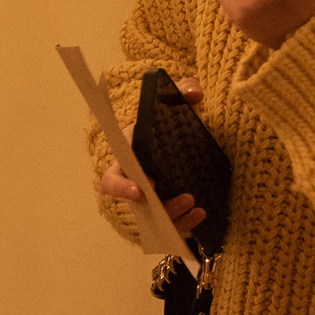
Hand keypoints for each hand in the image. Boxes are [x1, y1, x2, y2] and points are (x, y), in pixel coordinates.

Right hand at [94, 76, 206, 234]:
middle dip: (158, 207)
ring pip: (157, 219)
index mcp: (128, 161)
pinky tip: (202, 214)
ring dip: (175, 216)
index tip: (143, 189)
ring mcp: (154, 199)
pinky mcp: (170, 208)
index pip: (112, 180)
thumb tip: (194, 94)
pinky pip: (174, 223)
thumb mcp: (170, 103)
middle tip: (184, 199)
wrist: (176, 137)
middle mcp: (137, 184)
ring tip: (196, 205)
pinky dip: (186, 223)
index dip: (122, 188)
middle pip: (139, 206)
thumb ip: (181, 91)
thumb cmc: (164, 122)